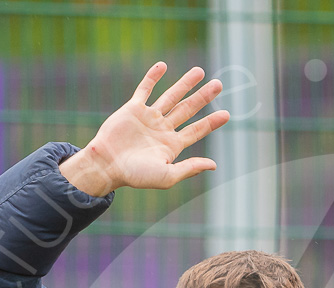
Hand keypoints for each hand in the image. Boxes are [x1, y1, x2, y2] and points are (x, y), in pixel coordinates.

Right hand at [59, 61, 229, 195]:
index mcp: (172, 145)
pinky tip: (163, 66)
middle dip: (203, 97)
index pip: (197, 130)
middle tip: (218, 84)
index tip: (227, 114)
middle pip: (188, 109)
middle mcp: (163, 129)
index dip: (212, 122)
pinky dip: (153, 77)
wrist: (107, 165)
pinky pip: (145, 89)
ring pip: (171, 96)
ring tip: (200, 71)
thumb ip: (190, 168)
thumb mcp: (168, 175)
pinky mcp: (133, 109)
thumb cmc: (136, 175)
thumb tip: (214, 165)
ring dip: (185, 84)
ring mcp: (149, 117)